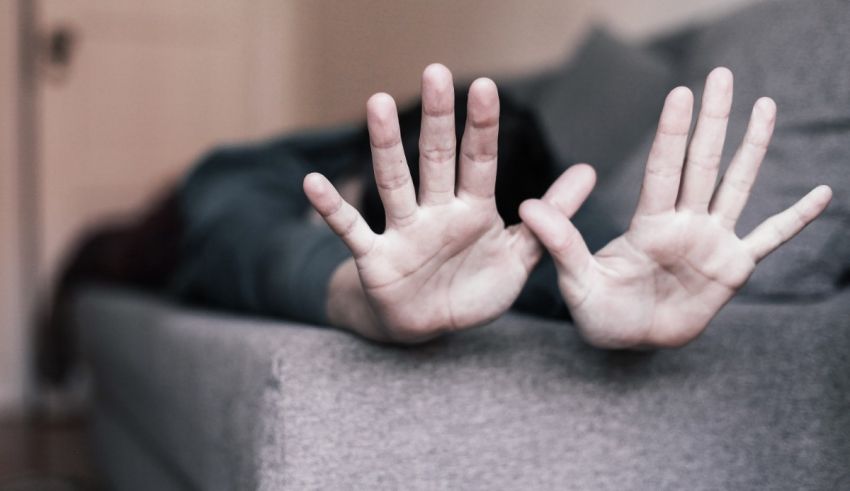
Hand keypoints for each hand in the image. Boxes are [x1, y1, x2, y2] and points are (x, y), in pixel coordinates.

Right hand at [304, 64, 593, 342]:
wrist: (431, 327)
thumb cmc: (474, 288)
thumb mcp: (520, 256)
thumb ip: (551, 216)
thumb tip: (586, 171)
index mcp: (473, 211)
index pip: (479, 162)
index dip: (482, 127)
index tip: (485, 87)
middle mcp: (437, 213)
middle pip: (437, 160)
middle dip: (438, 119)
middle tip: (436, 72)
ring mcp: (404, 232)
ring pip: (394, 183)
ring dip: (386, 146)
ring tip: (377, 103)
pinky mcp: (376, 258)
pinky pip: (351, 231)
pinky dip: (333, 209)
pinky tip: (312, 183)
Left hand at [520, 67, 832, 348]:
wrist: (627, 341)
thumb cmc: (600, 313)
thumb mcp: (577, 280)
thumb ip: (560, 242)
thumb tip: (526, 207)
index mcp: (648, 224)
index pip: (664, 169)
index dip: (674, 133)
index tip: (680, 94)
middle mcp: (684, 223)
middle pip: (703, 164)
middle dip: (714, 122)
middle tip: (723, 77)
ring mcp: (711, 242)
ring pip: (737, 186)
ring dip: (753, 148)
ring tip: (765, 107)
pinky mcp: (732, 268)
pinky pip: (770, 239)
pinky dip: (794, 220)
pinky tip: (821, 196)